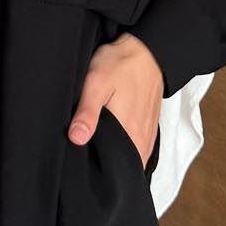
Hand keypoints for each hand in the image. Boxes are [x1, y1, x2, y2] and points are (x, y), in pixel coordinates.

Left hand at [68, 32, 163, 166]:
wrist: (146, 52)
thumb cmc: (120, 65)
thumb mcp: (96, 83)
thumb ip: (87, 112)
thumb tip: (76, 139)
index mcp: (129, 133)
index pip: (115, 170)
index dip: (98, 173)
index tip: (84, 169)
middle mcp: (141, 139)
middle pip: (122, 167)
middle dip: (105, 169)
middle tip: (88, 159)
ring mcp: (147, 135)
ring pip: (131, 160)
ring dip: (116, 160)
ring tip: (99, 151)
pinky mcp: (149, 129)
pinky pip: (137, 150)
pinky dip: (125, 151)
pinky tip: (112, 142)